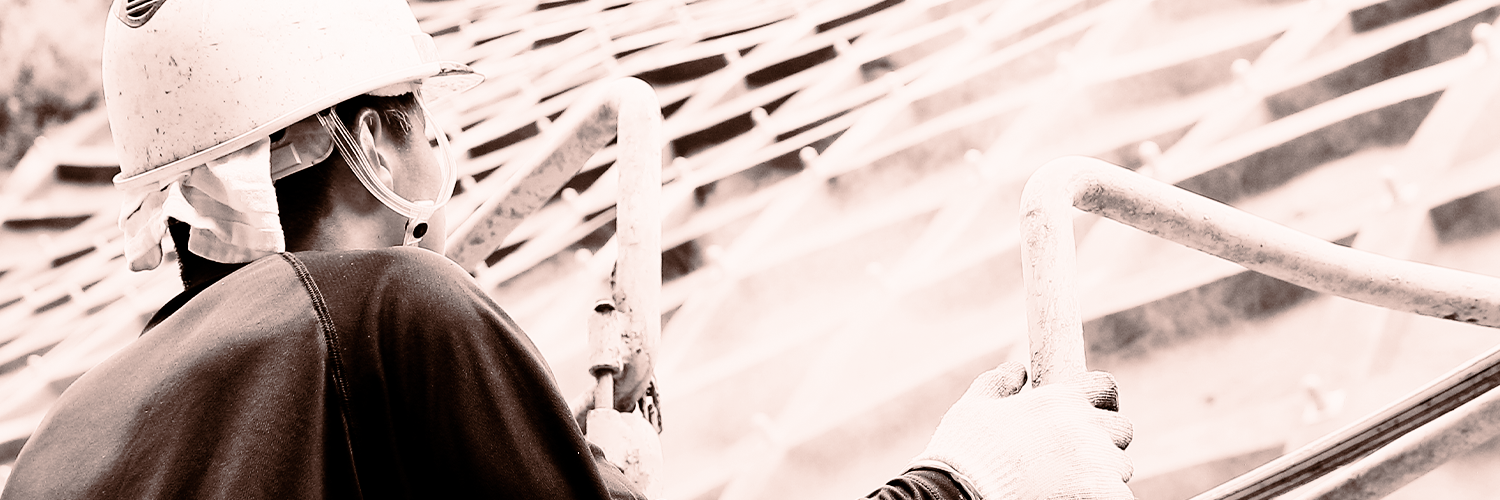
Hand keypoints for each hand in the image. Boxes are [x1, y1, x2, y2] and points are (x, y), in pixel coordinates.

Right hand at [910, 362, 1132, 499]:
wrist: (960, 495)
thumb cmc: (964, 455)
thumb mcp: (973, 408)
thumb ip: (998, 383)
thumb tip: (1016, 370)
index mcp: (1059, 400)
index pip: (1105, 388)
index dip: (1100, 400)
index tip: (1092, 414)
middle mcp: (1086, 427)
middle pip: (1120, 429)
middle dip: (1104, 441)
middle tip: (1077, 456)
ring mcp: (1098, 464)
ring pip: (1120, 467)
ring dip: (1102, 473)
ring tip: (1067, 483)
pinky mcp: (1103, 495)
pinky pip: (1119, 495)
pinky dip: (1102, 496)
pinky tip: (1074, 497)